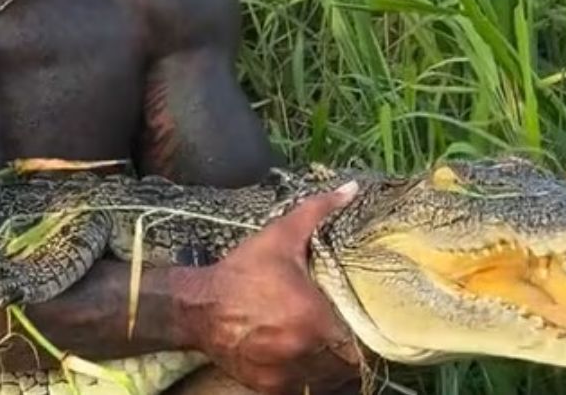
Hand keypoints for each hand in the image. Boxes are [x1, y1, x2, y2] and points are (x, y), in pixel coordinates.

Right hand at [175, 181, 363, 394]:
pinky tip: (304, 361)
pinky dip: (308, 380)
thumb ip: (318, 212)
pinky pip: (302, 389)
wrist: (198, 307)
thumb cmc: (243, 272)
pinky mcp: (269, 387)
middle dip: (350, 354)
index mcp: (311, 318)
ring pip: (327, 382)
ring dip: (332, 369)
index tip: (363, 327)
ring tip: (329, 351)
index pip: (359, 343)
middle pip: (347, 366)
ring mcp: (284, 374)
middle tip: (349, 338)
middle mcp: (301, 351)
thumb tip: (351, 190)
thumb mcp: (280, 237)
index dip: (367, 338)